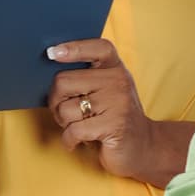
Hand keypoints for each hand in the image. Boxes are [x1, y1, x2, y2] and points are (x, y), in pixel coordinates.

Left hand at [46, 39, 189, 187]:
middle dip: (55, 102)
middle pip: (64, 81)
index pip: (97, 47)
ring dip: (63, 124)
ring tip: (77, 126)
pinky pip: (73, 131)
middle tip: (65, 112)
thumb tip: (51, 66)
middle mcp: (118, 81)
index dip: (73, 48)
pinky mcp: (114, 126)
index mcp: (115, 68)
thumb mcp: (106, 90)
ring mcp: (118, 103)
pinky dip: (69, 140)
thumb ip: (86, 77)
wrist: (142, 147)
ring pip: (65, 109)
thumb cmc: (114, 117)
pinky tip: (77, 141)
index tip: (53, 53)